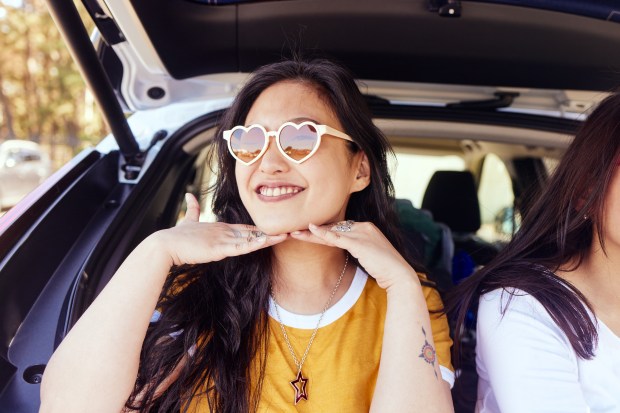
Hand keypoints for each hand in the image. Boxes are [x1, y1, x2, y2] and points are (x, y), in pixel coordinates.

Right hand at [151, 193, 286, 265]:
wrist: (166, 244)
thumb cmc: (176, 236)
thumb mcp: (187, 221)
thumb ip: (192, 209)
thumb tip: (189, 194)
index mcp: (220, 228)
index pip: (245, 229)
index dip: (260, 230)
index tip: (274, 230)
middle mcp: (224, 231)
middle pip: (252, 232)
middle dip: (270, 232)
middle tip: (289, 230)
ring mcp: (223, 239)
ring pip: (251, 239)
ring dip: (269, 238)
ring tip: (286, 235)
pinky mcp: (219, 249)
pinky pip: (242, 247)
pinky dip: (256, 245)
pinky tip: (268, 243)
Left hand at [289, 221, 418, 290]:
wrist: (399, 275)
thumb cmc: (387, 270)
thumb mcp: (371, 257)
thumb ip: (360, 251)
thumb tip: (351, 253)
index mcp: (367, 228)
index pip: (341, 228)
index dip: (325, 232)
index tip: (310, 234)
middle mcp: (364, 227)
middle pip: (334, 228)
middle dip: (315, 231)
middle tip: (296, 230)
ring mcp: (361, 233)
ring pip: (331, 232)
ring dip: (312, 233)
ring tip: (295, 232)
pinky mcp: (358, 243)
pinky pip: (336, 237)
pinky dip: (322, 234)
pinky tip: (310, 229)